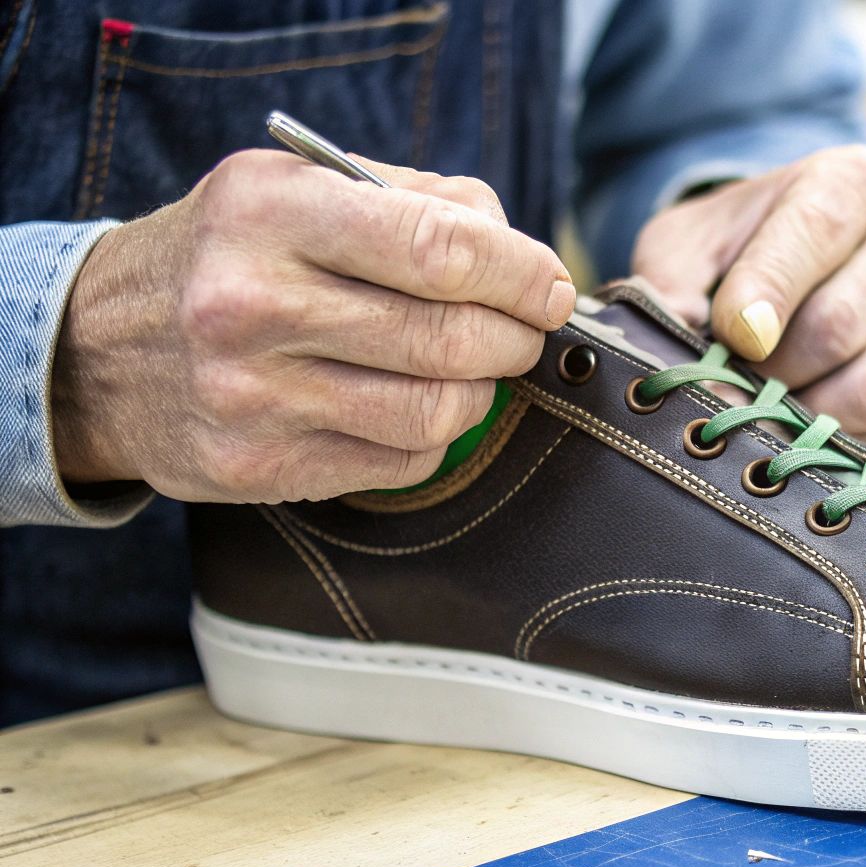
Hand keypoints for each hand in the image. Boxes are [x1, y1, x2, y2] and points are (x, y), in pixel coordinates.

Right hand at [52, 149, 574, 501]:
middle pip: (450, 337)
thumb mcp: (300, 190)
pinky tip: (407, 406)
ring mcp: (251, 393)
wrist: (102, 348)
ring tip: (471, 368)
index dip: (519, 272)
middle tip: (522, 330)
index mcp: (271, 211)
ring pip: (436, 412)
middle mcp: (252, 302)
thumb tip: (521, 250)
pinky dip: (431, 437)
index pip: (439, 246)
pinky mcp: (258, 465)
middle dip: (513, 336)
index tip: (549, 285)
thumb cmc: (235, 257)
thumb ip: (417, 200)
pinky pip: (401, 461)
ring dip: (480, 392)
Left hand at [631, 145, 865, 465]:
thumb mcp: (686, 245)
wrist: (775, 283)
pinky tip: (801, 431)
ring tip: (763, 401)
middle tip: (728, 375)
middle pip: (839, 324)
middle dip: (769, 365)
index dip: (769, 290)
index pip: (819, 230)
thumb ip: (671, 282)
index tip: (733, 333)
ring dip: (802, 413)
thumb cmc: (731, 255)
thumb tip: (676, 342)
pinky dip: (838, 452)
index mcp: (854, 185)